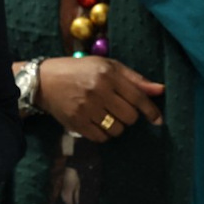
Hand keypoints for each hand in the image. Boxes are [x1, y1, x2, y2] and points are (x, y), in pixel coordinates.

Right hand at [34, 56, 163, 142]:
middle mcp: (98, 90)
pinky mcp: (76, 122)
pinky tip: (96, 123)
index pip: (138, 97)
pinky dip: (103, 134)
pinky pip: (101, 138)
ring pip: (117, 130)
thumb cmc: (78, 70)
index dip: (151, 111)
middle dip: (128, 117)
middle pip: (130, 117)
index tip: (158, 120)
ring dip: (116, 126)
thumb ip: (134, 79)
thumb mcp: (105, 65)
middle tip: (117, 109)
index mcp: (107, 73)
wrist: (43, 80)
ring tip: (105, 116)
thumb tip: (161, 90)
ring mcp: (86, 107)